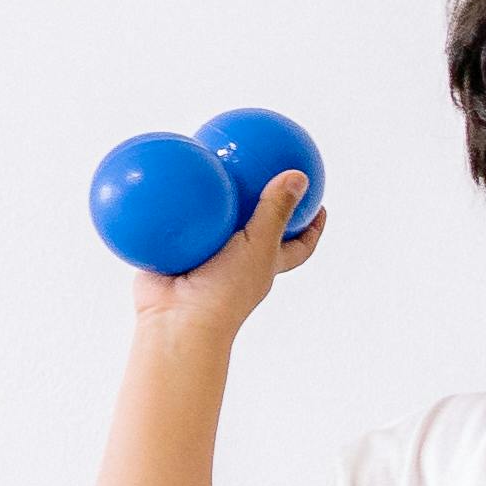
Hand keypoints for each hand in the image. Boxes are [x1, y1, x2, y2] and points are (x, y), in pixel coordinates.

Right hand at [129, 161, 317, 342]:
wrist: (175, 319)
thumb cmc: (225, 289)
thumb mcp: (259, 245)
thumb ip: (276, 211)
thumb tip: (301, 175)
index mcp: (264, 264)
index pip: (297, 246)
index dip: (312, 228)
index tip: (320, 204)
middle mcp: (236, 262)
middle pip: (254, 231)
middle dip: (257, 207)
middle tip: (257, 172)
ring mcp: (203, 260)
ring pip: (210, 226)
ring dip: (209, 202)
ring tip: (208, 166)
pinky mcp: (171, 256)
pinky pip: (170, 228)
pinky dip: (167, 208)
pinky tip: (165, 179)